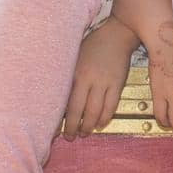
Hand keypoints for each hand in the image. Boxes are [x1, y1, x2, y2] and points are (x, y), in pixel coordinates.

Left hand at [64, 17, 137, 138]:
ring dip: (89, 126)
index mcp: (74, 73)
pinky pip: (110, 106)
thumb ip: (68, 75)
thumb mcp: (74, 57)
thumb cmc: (92, 45)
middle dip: (73, 127)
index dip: (60, 118)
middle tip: (70, 137)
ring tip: (84, 133)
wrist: (116, 35)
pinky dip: (105, 118)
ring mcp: (104, 82)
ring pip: (95, 111)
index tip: (54, 129)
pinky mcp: (117, 84)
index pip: (64, 101)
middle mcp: (88, 79)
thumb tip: (58, 97)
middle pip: (78, 110)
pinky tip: (100, 124)